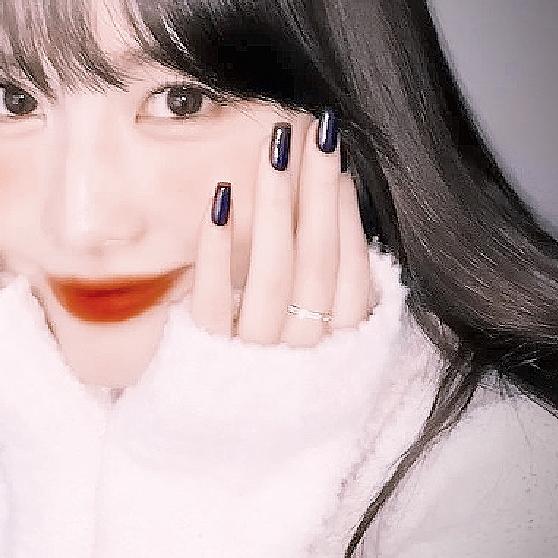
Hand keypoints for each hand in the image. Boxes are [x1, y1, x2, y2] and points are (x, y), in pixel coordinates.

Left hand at [190, 111, 371, 347]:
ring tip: (272, 149)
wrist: (212, 426)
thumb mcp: (306, 330)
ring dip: (274, 205)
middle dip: (316, 190)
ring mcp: (253, 355)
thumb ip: (321, 278)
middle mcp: (301, 353)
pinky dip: (217, 247)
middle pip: (316, 262)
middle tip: (313, 130)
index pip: (352, 275)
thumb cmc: (265, 364)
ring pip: (273, 275)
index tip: (339, 164)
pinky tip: (220, 198)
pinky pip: (214, 298)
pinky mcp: (205, 353)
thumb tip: (332, 193)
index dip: (346, 217)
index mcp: (336, 348)